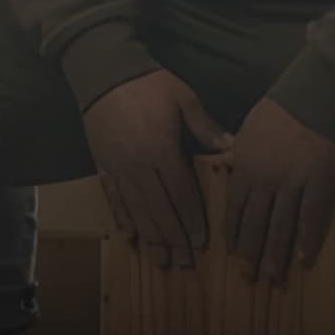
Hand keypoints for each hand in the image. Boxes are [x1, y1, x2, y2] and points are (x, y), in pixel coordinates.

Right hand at [84, 68, 230, 271]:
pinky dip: (123, 219)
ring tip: (159, 260)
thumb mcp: (183, 97)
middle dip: (173, 239)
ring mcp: (118, 168)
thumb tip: (232, 149)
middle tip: (184, 262)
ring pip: (136, 211)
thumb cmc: (148, 83)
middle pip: (159, 211)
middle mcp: (139, 166)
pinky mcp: (102, 165)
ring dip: (150, 238)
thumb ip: (206, 127)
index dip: (192, 220)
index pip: (181, 195)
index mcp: (162, 151)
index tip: (201, 243)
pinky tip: (130, 236)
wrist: (103, 71)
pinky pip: (113, 198)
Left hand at [218, 99, 334, 286]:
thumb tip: (227, 168)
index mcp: (244, 168)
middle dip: (252, 254)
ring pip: (282, 227)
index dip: (234, 234)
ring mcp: (293, 185)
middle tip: (249, 278)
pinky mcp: (320, 184)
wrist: (315, 96)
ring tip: (274, 278)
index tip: (233, 253)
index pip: (234, 209)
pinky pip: (313, 218)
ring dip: (277, 255)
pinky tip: (305, 259)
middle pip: (256, 225)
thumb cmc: (279, 110)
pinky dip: (309, 240)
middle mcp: (265, 181)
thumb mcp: (247, 130)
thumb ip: (237, 155)